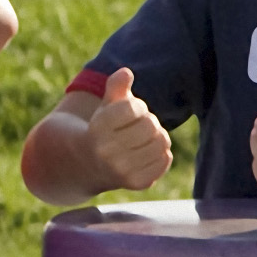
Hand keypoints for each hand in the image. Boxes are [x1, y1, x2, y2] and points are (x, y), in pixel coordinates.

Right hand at [85, 67, 172, 191]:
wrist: (91, 164)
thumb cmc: (104, 127)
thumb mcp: (106, 105)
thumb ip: (116, 86)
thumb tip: (126, 73)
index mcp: (98, 128)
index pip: (134, 108)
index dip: (137, 106)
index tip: (130, 112)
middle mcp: (107, 152)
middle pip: (150, 125)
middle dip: (149, 121)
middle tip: (140, 125)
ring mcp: (122, 170)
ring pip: (161, 142)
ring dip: (158, 136)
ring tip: (145, 138)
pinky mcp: (137, 183)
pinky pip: (165, 160)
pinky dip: (162, 153)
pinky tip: (148, 152)